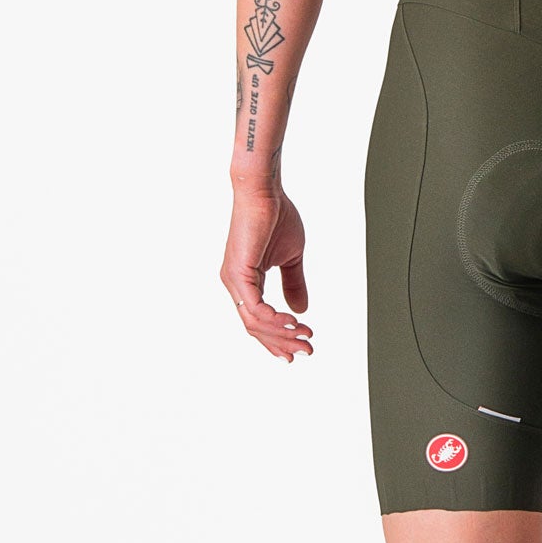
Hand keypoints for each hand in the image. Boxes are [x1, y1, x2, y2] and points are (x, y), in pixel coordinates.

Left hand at [221, 188, 312, 360]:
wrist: (265, 191)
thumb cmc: (276, 217)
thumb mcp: (291, 258)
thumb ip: (294, 284)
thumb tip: (300, 311)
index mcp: (246, 282)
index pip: (259, 321)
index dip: (280, 338)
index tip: (302, 348)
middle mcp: (235, 285)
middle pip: (256, 328)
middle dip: (283, 343)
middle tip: (307, 351)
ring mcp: (234, 280)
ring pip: (255, 322)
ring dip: (282, 334)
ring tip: (305, 337)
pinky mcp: (239, 272)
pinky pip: (253, 307)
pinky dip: (273, 319)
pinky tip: (291, 324)